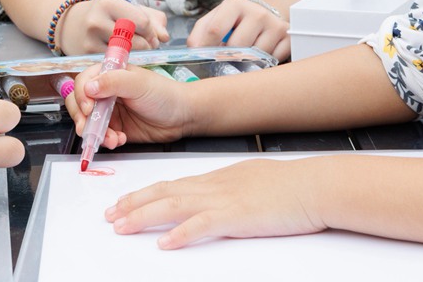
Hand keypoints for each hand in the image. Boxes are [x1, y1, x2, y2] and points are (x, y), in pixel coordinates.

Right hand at [57, 0, 168, 55]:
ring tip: (135, 51)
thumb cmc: (104, 15)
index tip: (151, 34)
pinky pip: (113, 64)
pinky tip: (121, 58)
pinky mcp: (86, 58)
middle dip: (147, 46)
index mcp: (109, 3)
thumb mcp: (126, 8)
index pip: (141, 22)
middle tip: (147, 45)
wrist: (69, 25)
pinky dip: (122, 64)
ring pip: (126, 56)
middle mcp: (97, 21)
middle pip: (136, 41)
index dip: (151, 31)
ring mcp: (90, 41)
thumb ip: (152, 19)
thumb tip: (165, 37)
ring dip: (136, 57)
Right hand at [66, 63, 190, 147]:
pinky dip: (107, 140)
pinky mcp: (115, 128)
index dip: (81, 96)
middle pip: (79, 103)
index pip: (83, 82)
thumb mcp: (139, 84)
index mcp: (109, 75)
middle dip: (82, 118)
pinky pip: (101, 136)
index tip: (89, 109)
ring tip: (112, 138)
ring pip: (88, 123)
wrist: (182, 117)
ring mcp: (109, 111)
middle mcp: (105, 92)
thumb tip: (88, 88)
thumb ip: (113, 82)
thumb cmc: (164, 94)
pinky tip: (120, 140)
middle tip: (89, 129)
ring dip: (95, 133)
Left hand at [105, 156, 327, 248]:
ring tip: (122, 227)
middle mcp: (213, 187)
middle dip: (133, 204)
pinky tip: (165, 243)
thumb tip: (213, 200)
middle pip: (163, 193)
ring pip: (173, 206)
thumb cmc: (288, 186)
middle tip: (110, 215)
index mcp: (215, 180)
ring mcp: (223, 200)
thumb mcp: (249, 183)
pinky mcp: (237, 217)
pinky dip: (181, 234)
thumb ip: (227, 190)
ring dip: (144, 216)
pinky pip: (202, 225)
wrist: (312, 185)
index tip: (122, 202)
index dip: (143, 194)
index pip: (170, 184)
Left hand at [187, 0, 289, 60]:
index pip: (215, 30)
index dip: (205, 48)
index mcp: (234, 4)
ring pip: (255, 57)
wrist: (265, 14)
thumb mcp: (215, 19)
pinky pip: (272, 62)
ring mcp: (275, 25)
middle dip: (227, 58)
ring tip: (243, 56)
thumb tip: (194, 50)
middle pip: (236, 47)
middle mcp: (257, 12)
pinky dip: (263, 65)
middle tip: (224, 60)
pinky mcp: (288, 38)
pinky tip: (259, 56)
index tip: (202, 58)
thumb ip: (199, 33)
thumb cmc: (235, 20)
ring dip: (246, 62)